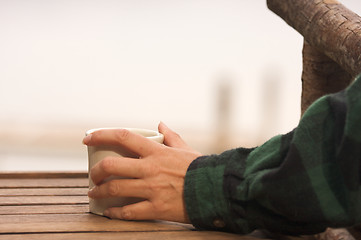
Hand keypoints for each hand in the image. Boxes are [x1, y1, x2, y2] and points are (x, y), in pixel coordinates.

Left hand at [83, 122, 200, 222]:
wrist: (216, 190)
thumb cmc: (200, 168)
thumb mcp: (185, 149)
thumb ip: (171, 136)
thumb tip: (160, 124)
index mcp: (156, 152)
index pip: (123, 137)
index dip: (101, 135)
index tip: (88, 138)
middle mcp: (150, 168)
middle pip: (112, 165)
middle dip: (96, 170)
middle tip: (92, 174)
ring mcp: (152, 189)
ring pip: (115, 189)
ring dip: (99, 191)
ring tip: (94, 193)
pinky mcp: (156, 208)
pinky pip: (129, 212)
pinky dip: (115, 213)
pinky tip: (109, 212)